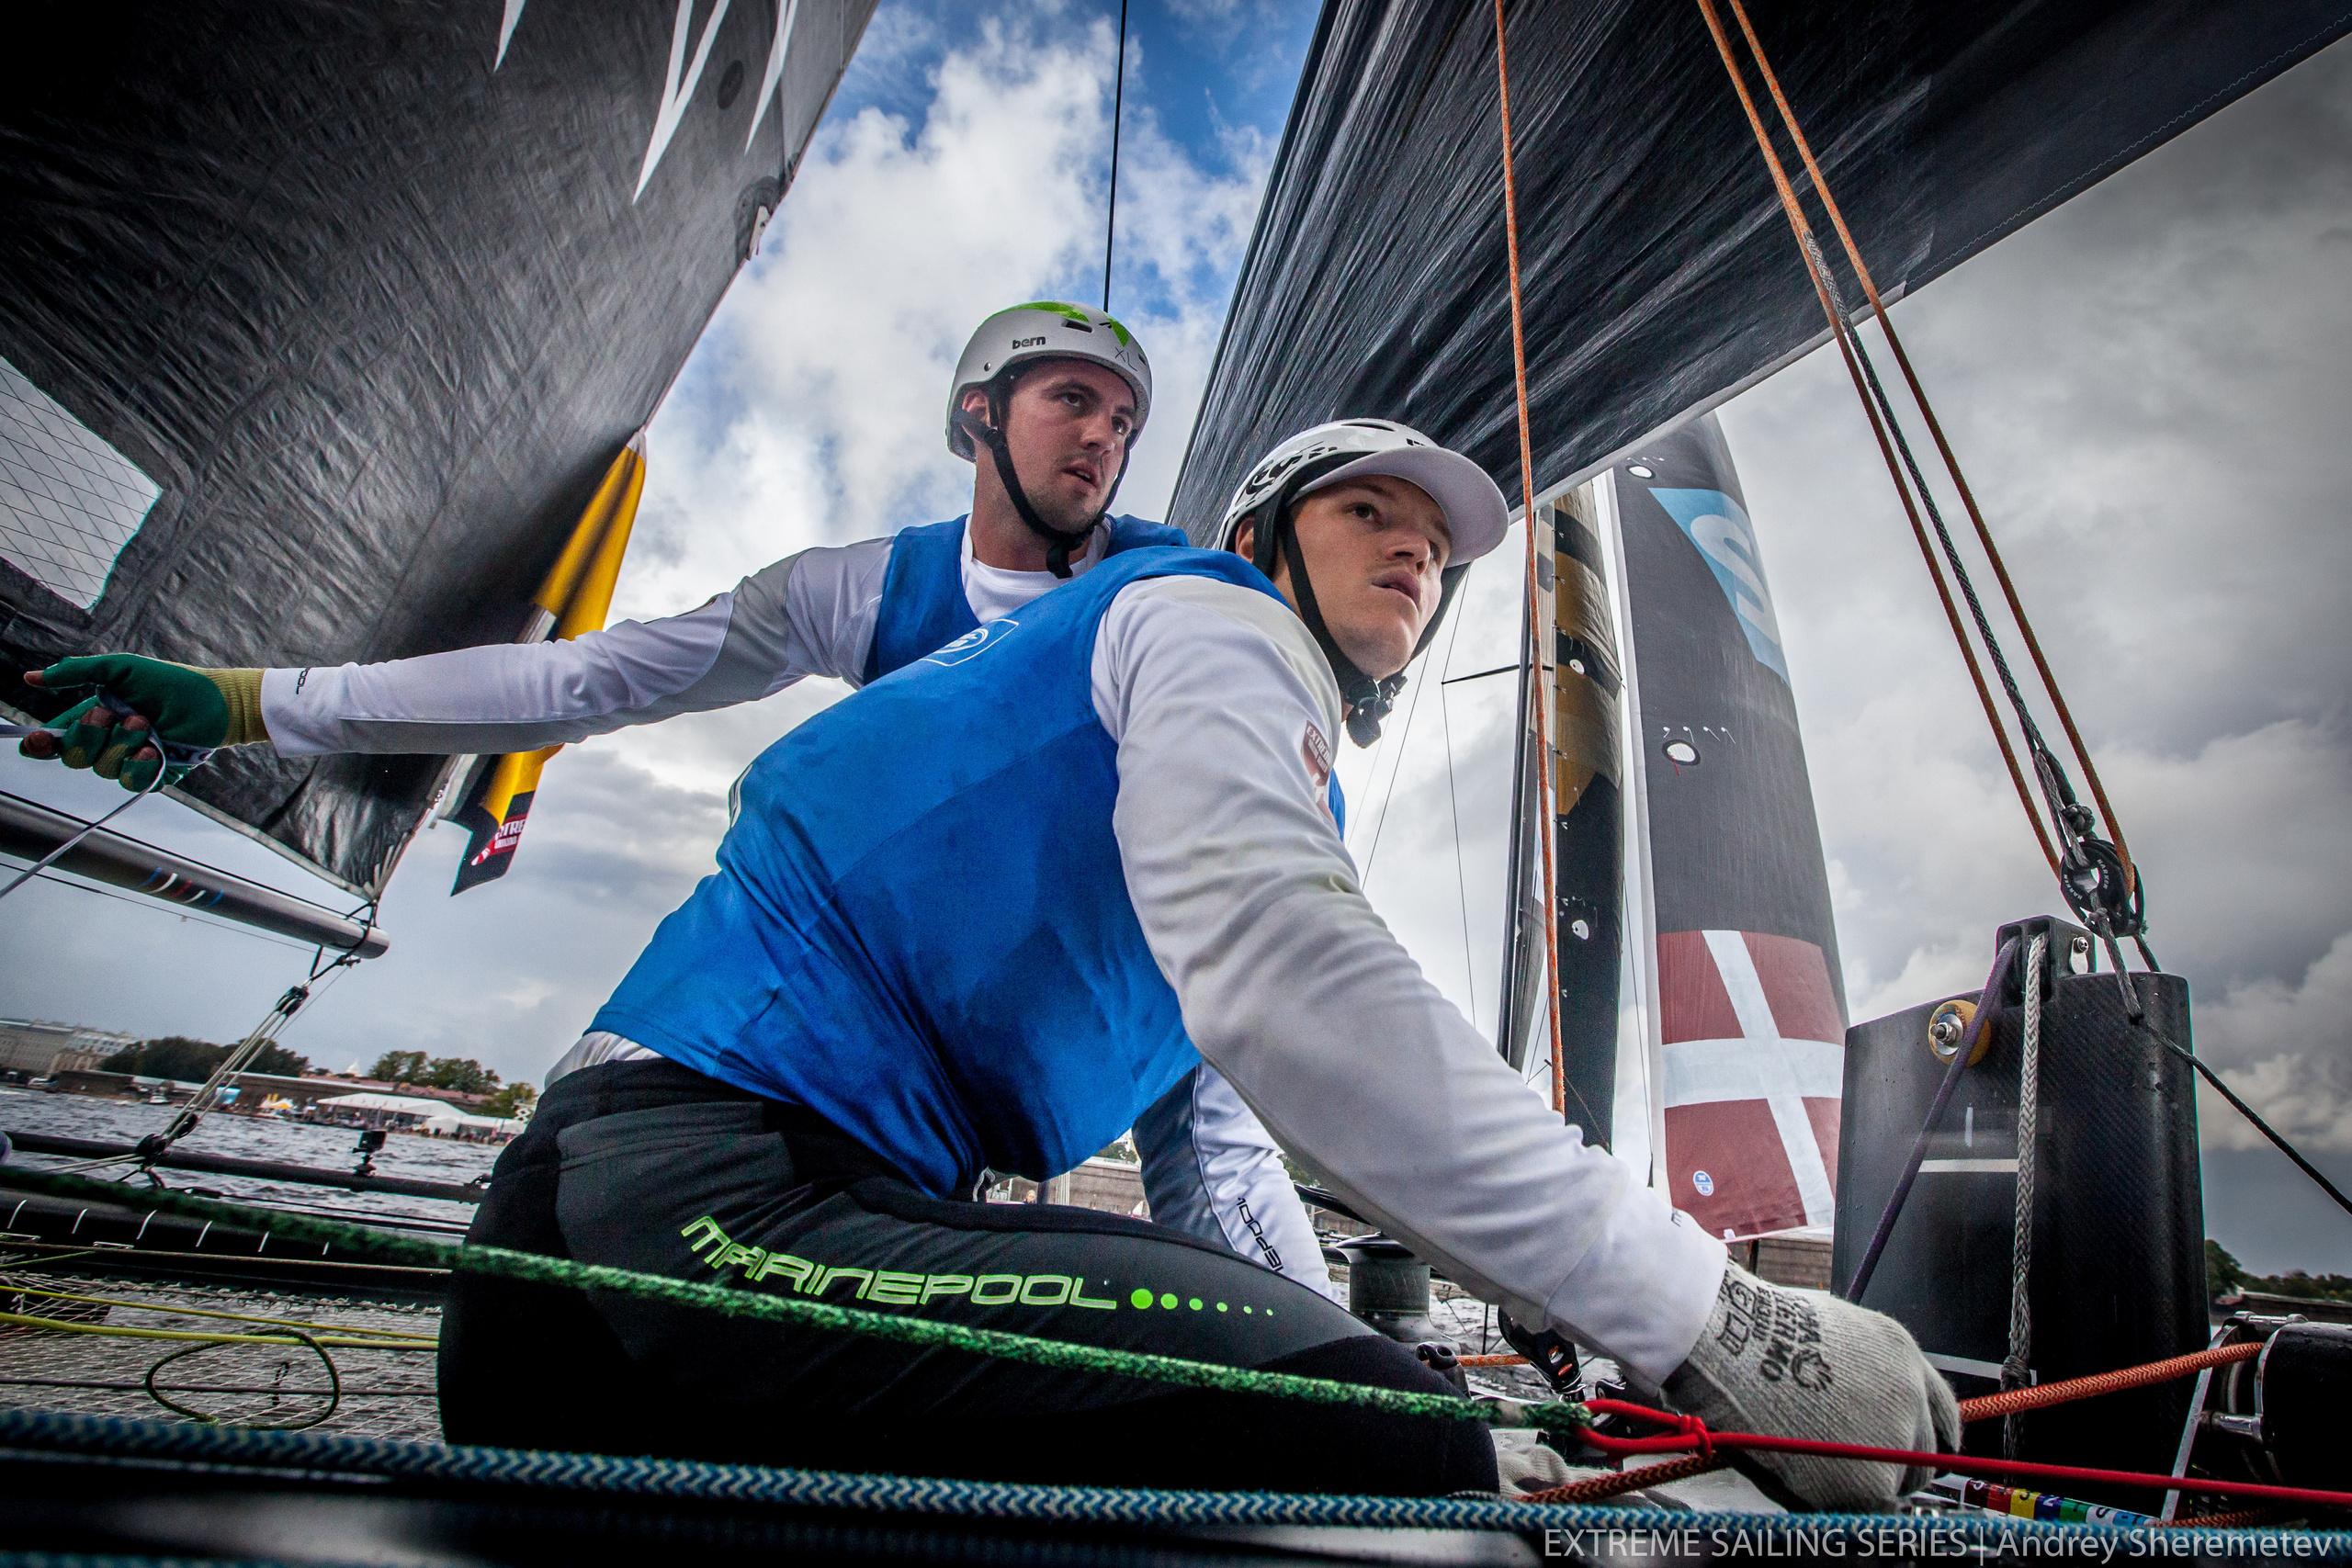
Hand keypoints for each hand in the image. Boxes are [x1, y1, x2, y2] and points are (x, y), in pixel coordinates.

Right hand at [19, 655, 250, 790]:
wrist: (215, 702)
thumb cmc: (172, 682)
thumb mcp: (122, 669)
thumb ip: (78, 672)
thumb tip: (31, 678)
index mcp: (94, 718)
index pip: (55, 738)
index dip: (39, 744)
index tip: (36, 741)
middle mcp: (108, 742)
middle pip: (73, 756)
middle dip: (90, 735)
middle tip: (116, 714)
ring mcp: (129, 760)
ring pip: (102, 769)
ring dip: (122, 745)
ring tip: (147, 725)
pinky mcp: (153, 775)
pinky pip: (131, 783)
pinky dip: (139, 766)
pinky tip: (155, 750)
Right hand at [1662, 1262, 1957, 1511]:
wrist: (1724, 1340)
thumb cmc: (1751, 1331)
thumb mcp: (1827, 1329)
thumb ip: (1859, 1368)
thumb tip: (1853, 1400)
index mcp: (1901, 1355)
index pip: (1941, 1415)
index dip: (1922, 1439)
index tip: (1906, 1453)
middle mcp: (1908, 1395)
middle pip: (1923, 1456)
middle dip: (1890, 1467)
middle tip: (1843, 1467)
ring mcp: (1892, 1439)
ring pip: (1893, 1487)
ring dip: (1858, 1484)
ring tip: (1803, 1464)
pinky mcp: (1867, 1483)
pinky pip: (1865, 1513)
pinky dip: (1834, 1506)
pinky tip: (1798, 1480)